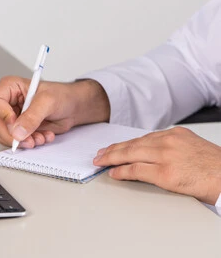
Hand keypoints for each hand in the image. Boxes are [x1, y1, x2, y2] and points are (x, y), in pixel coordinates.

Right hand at [0, 76, 109, 147]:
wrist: (74, 107)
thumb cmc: (62, 96)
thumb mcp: (48, 102)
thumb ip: (32, 116)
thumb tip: (18, 131)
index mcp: (10, 88)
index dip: (3, 115)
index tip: (15, 122)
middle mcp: (9, 103)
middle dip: (14, 135)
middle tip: (28, 140)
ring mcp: (14, 118)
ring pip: (6, 135)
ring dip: (24, 141)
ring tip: (40, 137)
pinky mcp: (21, 129)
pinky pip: (18, 141)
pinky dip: (31, 142)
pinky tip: (44, 136)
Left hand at [93, 127, 220, 204]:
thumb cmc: (213, 167)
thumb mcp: (191, 148)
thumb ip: (171, 147)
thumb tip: (150, 154)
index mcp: (175, 134)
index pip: (142, 138)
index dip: (124, 144)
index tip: (113, 148)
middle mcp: (168, 141)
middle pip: (132, 144)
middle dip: (113, 150)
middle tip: (99, 154)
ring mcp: (166, 156)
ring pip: (130, 154)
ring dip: (112, 158)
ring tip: (100, 162)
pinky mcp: (166, 173)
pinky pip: (136, 170)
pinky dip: (122, 171)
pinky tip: (113, 172)